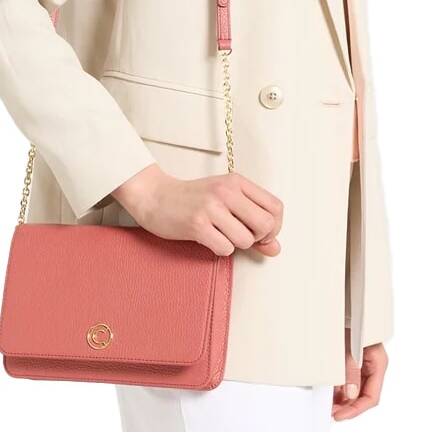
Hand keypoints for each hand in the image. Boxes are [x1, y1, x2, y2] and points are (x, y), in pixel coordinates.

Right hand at [112, 164, 283, 257]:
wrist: (155, 196)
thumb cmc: (193, 199)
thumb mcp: (226, 202)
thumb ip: (252, 223)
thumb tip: (275, 249)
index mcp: (237, 182)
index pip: (276, 207)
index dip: (275, 226)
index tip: (262, 233)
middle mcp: (227, 191)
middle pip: (266, 224)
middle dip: (258, 238)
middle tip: (243, 236)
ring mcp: (211, 207)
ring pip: (245, 240)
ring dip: (236, 244)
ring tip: (221, 235)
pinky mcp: (197, 224)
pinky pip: (225, 249)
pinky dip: (220, 249)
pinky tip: (209, 238)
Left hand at [332, 329, 388, 420]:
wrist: (346, 305)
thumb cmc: (351, 322)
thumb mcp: (350, 347)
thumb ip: (351, 370)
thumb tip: (350, 394)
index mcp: (378, 364)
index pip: (372, 396)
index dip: (356, 409)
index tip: (340, 416)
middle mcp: (372, 367)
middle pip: (362, 396)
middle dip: (347, 407)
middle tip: (331, 413)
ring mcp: (363, 365)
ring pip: (354, 390)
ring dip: (341, 399)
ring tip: (327, 404)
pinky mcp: (353, 361)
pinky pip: (348, 381)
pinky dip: (338, 389)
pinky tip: (328, 393)